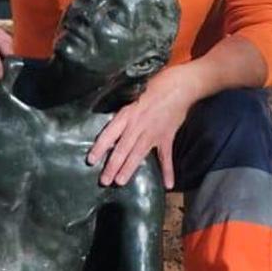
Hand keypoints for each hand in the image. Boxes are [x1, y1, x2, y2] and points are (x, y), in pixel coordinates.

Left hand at [86, 64, 197, 187]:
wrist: (180, 86)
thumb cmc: (155, 86)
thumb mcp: (133, 94)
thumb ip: (123, 111)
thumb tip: (113, 125)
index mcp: (127, 114)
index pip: (109, 134)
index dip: (100, 148)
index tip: (91, 160)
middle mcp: (138, 126)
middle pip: (122, 149)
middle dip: (112, 166)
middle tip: (104, 181)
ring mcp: (153, 133)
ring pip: (138, 154)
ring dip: (129, 169)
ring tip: (120, 182)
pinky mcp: (167, 137)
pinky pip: (166, 157)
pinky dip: (168, 171)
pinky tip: (168, 184)